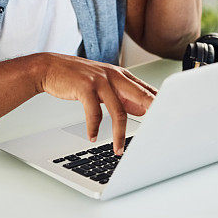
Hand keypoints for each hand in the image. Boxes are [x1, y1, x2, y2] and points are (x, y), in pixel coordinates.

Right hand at [33, 53, 156, 154]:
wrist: (50, 67)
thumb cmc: (77, 77)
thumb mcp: (103, 84)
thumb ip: (123, 95)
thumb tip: (143, 110)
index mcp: (121, 75)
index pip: (146, 90)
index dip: (158, 105)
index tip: (168, 120)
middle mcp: (113, 76)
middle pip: (140, 96)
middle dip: (153, 114)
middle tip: (159, 132)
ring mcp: (100, 80)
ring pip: (118, 110)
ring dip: (119, 134)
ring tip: (118, 149)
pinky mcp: (85, 87)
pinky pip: (94, 112)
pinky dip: (94, 128)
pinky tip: (92, 137)